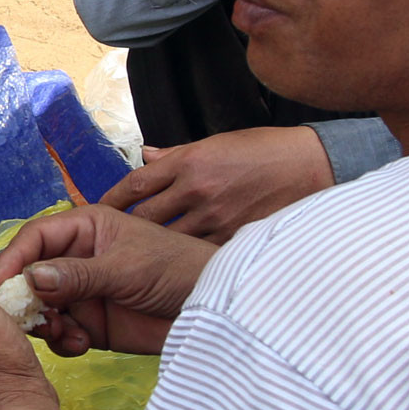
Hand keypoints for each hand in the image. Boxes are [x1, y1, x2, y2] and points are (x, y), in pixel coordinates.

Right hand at [0, 205, 215, 357]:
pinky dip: (63, 341)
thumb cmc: (177, 270)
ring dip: (44, 324)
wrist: (213, 311)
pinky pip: (61, 334)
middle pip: (31, 275)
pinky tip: (80, 345)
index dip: (15, 257)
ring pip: (42, 308)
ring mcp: (83, 294)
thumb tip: (30, 279)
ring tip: (61, 334)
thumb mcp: (127, 268)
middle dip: (26, 298)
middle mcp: (77, 259)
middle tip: (30, 319)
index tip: (1, 284)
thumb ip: (78, 275)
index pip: (36, 237)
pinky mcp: (92, 325)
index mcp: (85, 229)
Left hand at [103, 127, 333, 240]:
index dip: (111, 199)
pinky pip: (197, 253)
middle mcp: (196, 189)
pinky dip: (183, 259)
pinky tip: (174, 266)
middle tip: (108, 242)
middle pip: (144, 217)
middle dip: (124, 231)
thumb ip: (177, 155)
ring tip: (135, 258)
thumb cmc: (264, 151)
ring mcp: (215, 216)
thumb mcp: (216, 143)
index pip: (136, 184)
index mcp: (189, 162)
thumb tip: (146, 155)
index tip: (97, 210)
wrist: (311, 165)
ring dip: (150, 250)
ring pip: (167, 240)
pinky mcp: (233, 237)